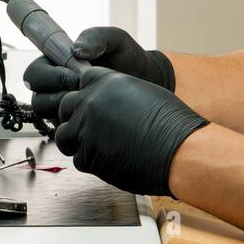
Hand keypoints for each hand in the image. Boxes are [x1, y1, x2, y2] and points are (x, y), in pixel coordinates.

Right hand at [23, 26, 174, 122]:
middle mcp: (54, 87)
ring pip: (46, 116)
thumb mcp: (115, 40)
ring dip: (64, 110)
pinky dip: (75, 124)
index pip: (34, 73)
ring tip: (90, 104)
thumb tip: (75, 50)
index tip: (75, 76)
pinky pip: (63, 130)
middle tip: (81, 92)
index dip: (49, 77)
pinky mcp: (73, 124)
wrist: (147, 80)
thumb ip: (95, 37)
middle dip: (55, 95)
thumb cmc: (127, 57)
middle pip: (36, 97)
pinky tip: (96, 116)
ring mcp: (62, 107)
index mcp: (56, 64)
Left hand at [54, 67, 207, 195]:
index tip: (91, 106)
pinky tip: (111, 161)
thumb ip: (119, 95)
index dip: (84, 96)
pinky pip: (78, 158)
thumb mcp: (144, 94)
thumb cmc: (170, 124)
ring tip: (99, 148)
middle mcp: (92, 101)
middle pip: (65, 107)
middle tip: (91, 130)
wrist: (178, 150)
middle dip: (74, 119)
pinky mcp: (87, 154)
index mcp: (107, 81)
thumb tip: (107, 104)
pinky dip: (91, 162)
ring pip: (64, 135)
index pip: (80, 82)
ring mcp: (86, 127)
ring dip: (77, 142)